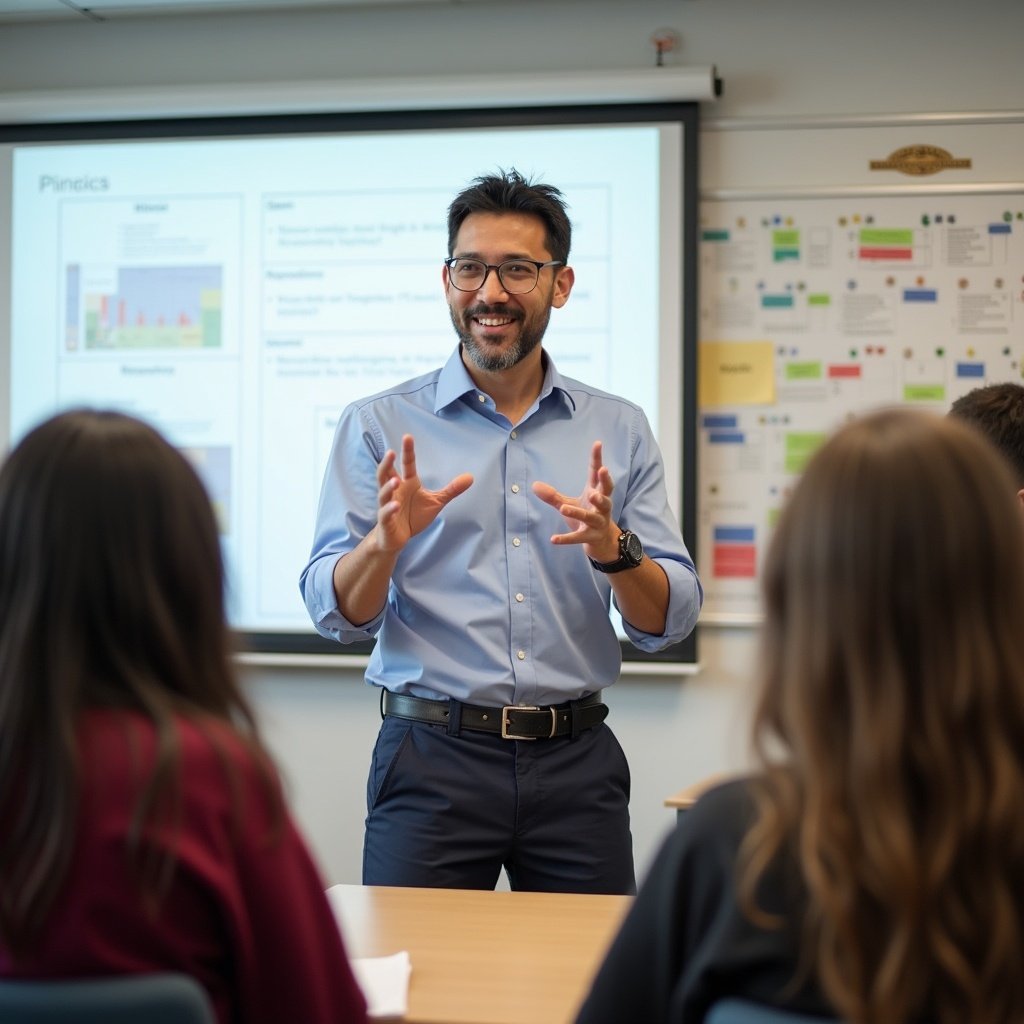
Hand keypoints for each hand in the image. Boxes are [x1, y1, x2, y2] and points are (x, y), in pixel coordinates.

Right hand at [376, 434, 472, 551]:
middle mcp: (395, 491)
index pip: (407, 464)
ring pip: (384, 492)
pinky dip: (389, 509)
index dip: (407, 451)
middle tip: (391, 452)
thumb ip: (451, 490)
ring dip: (388, 486)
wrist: (396, 538)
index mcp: (407, 483)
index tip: (408, 437)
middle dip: (387, 463)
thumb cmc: (413, 516)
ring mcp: (388, 505)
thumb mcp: (436, 501)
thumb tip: (471, 477)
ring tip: (396, 480)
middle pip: (386, 474)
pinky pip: (385, 513)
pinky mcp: (386, 520)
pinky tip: (395, 505)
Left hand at [531, 440, 620, 561]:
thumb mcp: (569, 504)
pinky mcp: (590, 537)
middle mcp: (601, 507)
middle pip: (606, 493)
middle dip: (605, 482)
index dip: (597, 458)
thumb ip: (553, 495)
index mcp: (596, 493)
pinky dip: (566, 538)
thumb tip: (534, 485)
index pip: (596, 474)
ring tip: (564, 508)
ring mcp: (597, 523)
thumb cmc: (587, 516)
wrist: (602, 542)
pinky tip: (553, 539)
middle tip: (602, 470)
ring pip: (590, 516)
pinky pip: (578, 538)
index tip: (598, 443)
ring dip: (578, 513)